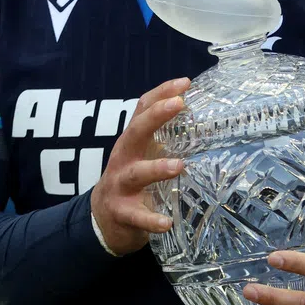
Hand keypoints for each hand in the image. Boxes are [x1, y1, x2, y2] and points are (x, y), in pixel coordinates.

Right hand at [89, 77, 190, 255]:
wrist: (103, 221)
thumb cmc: (131, 181)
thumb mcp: (142, 155)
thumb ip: (163, 139)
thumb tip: (201, 119)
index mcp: (132, 142)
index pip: (142, 109)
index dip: (161, 93)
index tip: (185, 83)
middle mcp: (124, 158)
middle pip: (135, 132)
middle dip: (156, 116)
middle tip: (178, 104)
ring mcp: (120, 185)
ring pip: (136, 173)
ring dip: (156, 168)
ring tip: (178, 165)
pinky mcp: (121, 212)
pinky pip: (137, 216)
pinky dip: (151, 219)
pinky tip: (166, 222)